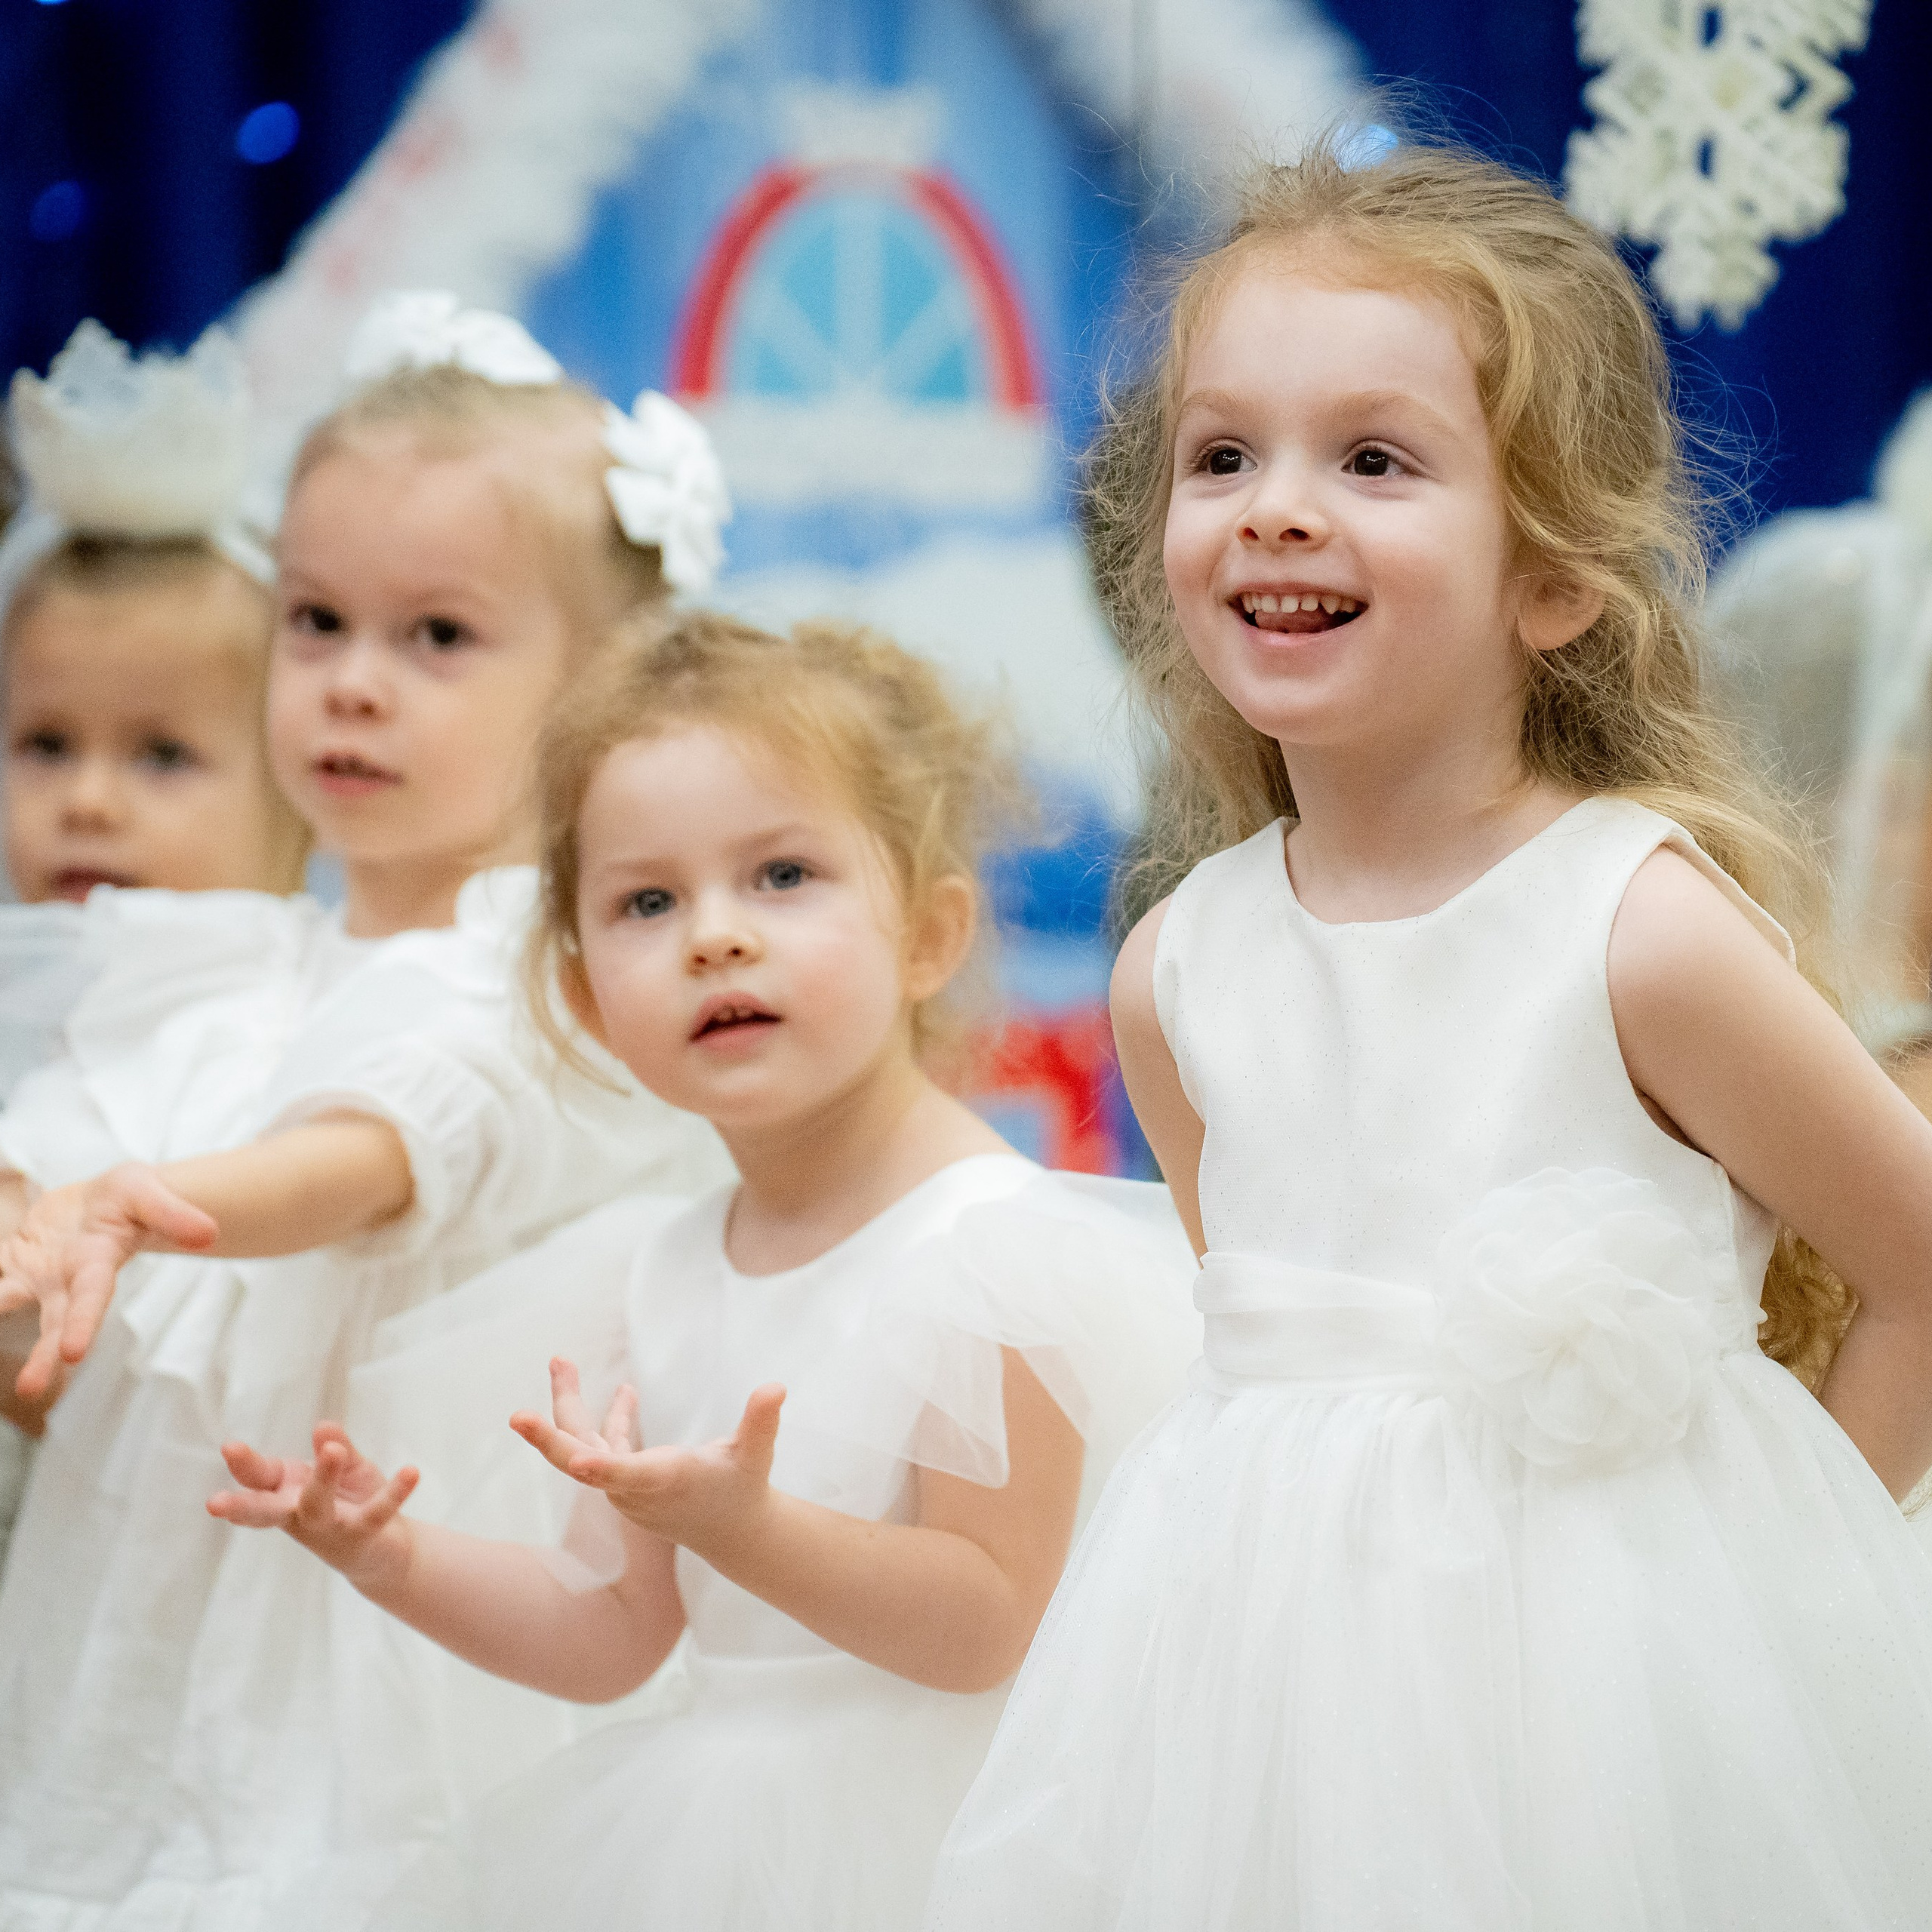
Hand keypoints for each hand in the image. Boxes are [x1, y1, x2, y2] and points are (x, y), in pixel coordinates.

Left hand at [0, 1165, 217, 1399]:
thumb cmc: (133, 1197)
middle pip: (54, 1325)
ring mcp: (35, 1275)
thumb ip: (176, 1215)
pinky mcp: (13, 1261)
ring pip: (8, 1303)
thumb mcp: (152, 1195)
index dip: (82, 1325)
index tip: (71, 1355)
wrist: (102, 1199)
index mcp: (98, 1266)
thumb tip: (209, 1234)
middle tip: (30, 1389)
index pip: (91, 1301)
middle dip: (41, 1358)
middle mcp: (65, 1281)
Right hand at [206, 1423, 418, 1594]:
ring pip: (316, 1505)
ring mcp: (328, 1528)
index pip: (261, 1477)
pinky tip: (412, 1471)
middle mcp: (299, 1512)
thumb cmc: (352, 1501)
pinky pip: (377, 1512)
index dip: (244, 1465)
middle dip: (242, 1505)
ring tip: (333, 1451)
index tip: (229, 1448)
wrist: (387, 1550)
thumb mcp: (345, 1467)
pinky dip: (395, 1492)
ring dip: (323, 1478)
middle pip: (266, 1509)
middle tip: (214, 1504)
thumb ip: (336, 1446)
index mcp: (288, 1491)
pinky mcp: (362, 1535)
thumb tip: (324, 1427)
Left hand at [512, 1358, 784, 1556]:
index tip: (577, 1458)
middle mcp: (633, 1486)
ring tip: (560, 1360)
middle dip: (550, 1434)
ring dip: (569, 1402)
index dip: (599, 1466)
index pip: (623, 1475)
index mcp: (662, 1481)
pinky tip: (625, 1392)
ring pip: (583, 1442)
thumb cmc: (744, 1490)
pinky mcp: (628, 1476)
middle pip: (581, 1459)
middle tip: (517, 1416)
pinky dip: (609, 1417)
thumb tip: (776, 1387)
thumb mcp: (756, 1455)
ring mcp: (624, 1482)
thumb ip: (760, 1422)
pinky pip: (605, 1442)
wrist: (732, 1531)